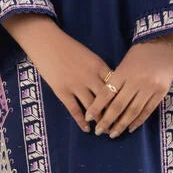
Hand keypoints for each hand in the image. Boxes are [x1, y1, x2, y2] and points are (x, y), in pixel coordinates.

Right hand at [2, 13, 116, 133]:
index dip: (121, 99)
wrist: (47, 42)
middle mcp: (90, 77)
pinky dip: (82, 122)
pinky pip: (75, 110)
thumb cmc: (68, 46)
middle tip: (117, 125)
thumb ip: (99, 69)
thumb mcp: (88, 55)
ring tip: (104, 130)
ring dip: (99, 120)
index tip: (126, 109)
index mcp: (98, 65)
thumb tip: (109, 85)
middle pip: (106, 100)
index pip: (115, 86)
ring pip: (92, 108)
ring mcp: (76, 85)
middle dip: (113, 114)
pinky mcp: (62, 92)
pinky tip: (87, 129)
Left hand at [84, 36, 172, 137]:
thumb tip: (106, 101)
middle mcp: (136, 81)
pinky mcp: (161, 92)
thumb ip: (118, 79)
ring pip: (133, 111)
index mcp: (124, 71)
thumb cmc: (140, 52)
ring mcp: (150, 87)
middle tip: (99, 131)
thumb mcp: (125, 62)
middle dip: (107, 121)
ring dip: (121, 125)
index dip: (97, 107)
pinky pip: (147, 110)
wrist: (164, 44)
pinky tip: (130, 128)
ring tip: (113, 133)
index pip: (107, 93)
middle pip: (119, 106)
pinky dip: (138, 121)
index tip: (88, 117)